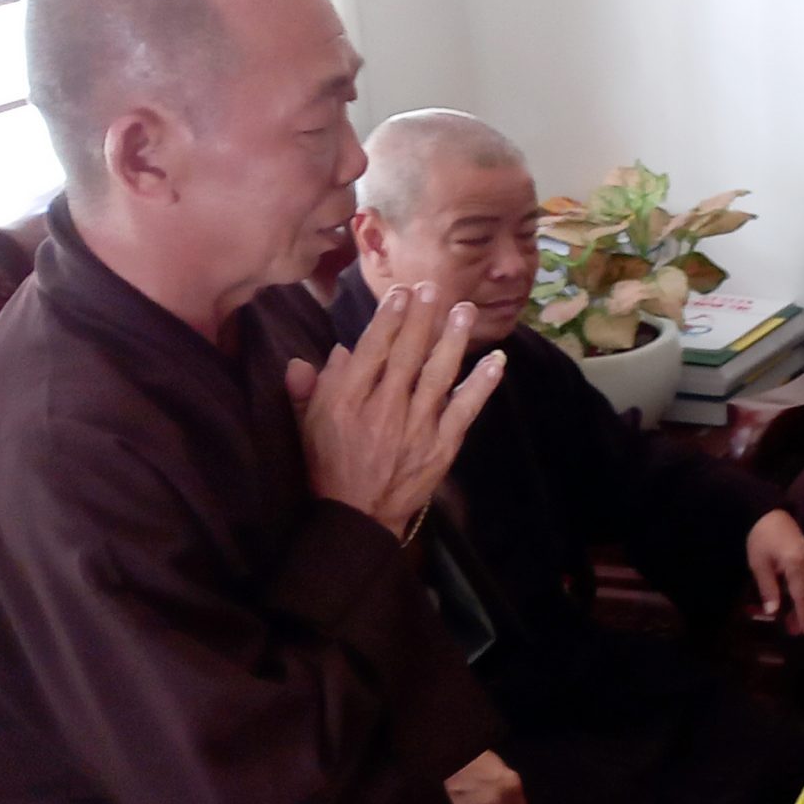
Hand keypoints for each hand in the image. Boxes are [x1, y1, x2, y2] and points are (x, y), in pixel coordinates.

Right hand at [286, 282, 504, 537]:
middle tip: (434, 288)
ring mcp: (416, 427)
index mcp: (347, 401)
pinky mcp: (441, 445)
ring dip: (453, 340)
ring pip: (438, 374)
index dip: (389, 319)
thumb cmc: (329, 465)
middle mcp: (383, 408)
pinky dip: (482, 384)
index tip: (402, 293)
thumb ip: (312, 387)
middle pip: (407, 354)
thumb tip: (333, 350)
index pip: (372, 350)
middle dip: (422, 318)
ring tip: (465, 310)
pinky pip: (465, 409)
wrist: (358, 515)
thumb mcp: (308, 425)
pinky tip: (496, 360)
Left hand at [746, 509, 803, 635]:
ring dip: (803, 603)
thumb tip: (773, 612)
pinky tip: (794, 599)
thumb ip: (768, 588)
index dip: (803, 614)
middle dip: (802, 612)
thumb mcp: (759, 565)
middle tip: (794, 630)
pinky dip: (803, 592)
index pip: (802, 595)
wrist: (768, 512)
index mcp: (795, 564)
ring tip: (793, 619)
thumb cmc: (760, 538)